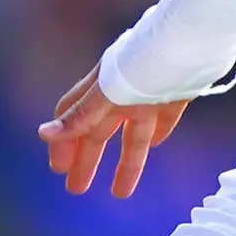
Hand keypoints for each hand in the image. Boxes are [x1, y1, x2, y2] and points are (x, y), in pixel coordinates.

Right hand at [40, 65, 187, 195]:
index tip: (57, 169)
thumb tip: (43, 134)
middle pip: (98, 133)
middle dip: (86, 160)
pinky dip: (157, 134)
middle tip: (75, 189)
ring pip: (132, 135)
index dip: (64, 143)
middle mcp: (121, 93)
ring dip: (125, 163)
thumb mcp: (109, 92)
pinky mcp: (175, 96)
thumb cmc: (145, 62)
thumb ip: (80, 115)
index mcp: (101, 89)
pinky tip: (156, 145)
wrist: (192, 41)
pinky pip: (163, 120)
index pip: (73, 118)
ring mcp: (148, 95)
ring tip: (119, 193)